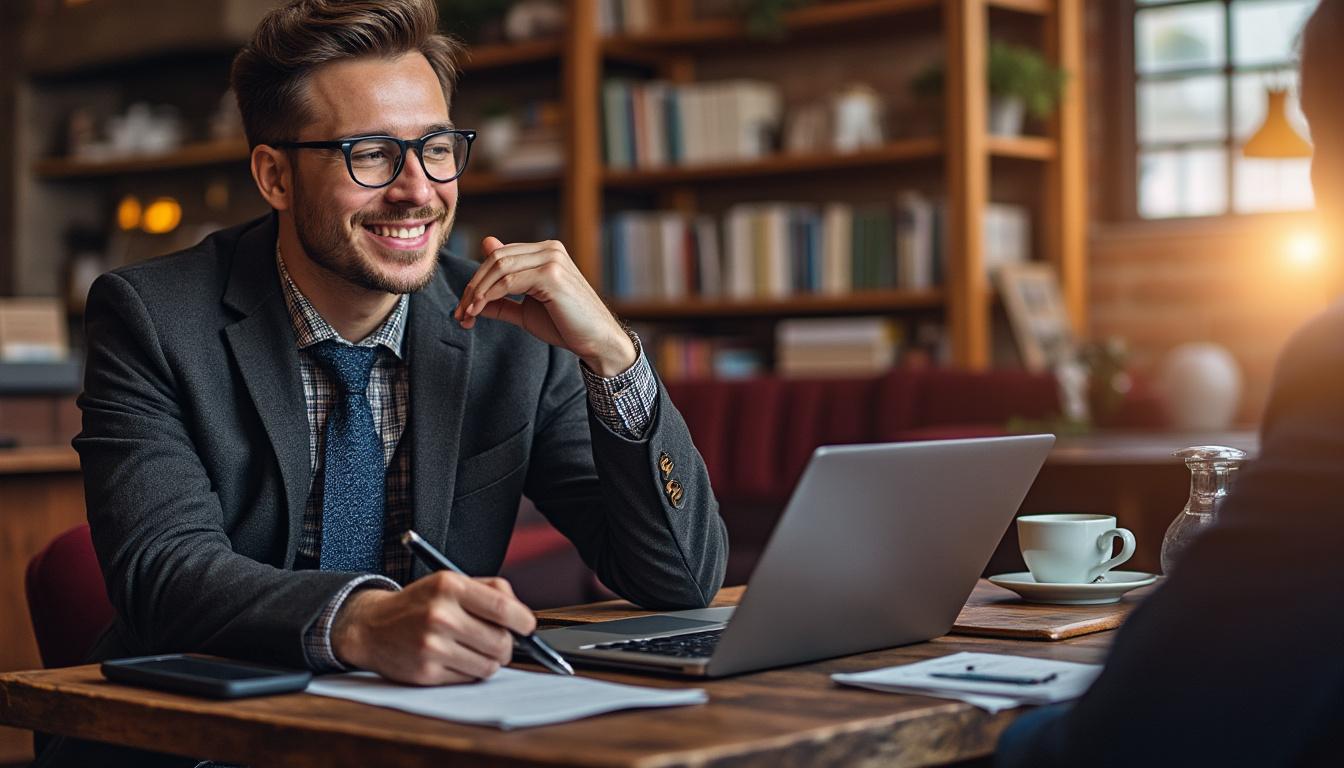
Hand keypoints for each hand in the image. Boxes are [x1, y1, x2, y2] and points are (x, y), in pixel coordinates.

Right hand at [331, 571, 536, 684]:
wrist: (371, 627)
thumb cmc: (420, 603)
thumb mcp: (450, 582)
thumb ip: (490, 591)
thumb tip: (523, 615)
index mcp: (449, 586)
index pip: (502, 609)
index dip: (524, 621)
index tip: (527, 626)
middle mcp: (440, 615)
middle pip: (501, 642)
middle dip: (507, 645)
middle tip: (499, 641)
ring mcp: (432, 646)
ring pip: (489, 666)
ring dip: (490, 661)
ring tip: (476, 649)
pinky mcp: (426, 672)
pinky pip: (469, 678)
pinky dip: (469, 671)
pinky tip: (455, 658)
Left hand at [454, 236, 635, 376]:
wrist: (597, 342)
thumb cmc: (566, 327)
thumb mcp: (526, 310)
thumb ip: (502, 295)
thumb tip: (475, 287)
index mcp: (545, 252)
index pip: (500, 256)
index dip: (477, 280)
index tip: (464, 308)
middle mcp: (550, 249)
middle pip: (496, 258)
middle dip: (474, 287)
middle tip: (461, 313)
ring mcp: (552, 259)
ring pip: (499, 267)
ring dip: (477, 293)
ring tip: (467, 315)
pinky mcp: (551, 274)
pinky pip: (508, 281)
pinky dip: (489, 296)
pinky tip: (479, 312)